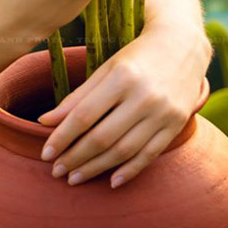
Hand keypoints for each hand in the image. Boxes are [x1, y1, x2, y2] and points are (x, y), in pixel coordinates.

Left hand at [36, 25, 210, 188]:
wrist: (181, 47)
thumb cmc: (136, 58)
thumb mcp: (106, 68)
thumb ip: (77, 96)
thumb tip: (45, 121)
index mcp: (121, 77)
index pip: (84, 115)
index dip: (62, 136)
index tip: (45, 153)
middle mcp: (143, 97)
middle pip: (103, 137)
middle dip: (75, 158)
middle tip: (56, 171)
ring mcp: (163, 113)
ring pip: (124, 150)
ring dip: (96, 168)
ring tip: (75, 178)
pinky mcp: (176, 125)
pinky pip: (150, 154)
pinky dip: (129, 171)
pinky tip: (110, 181)